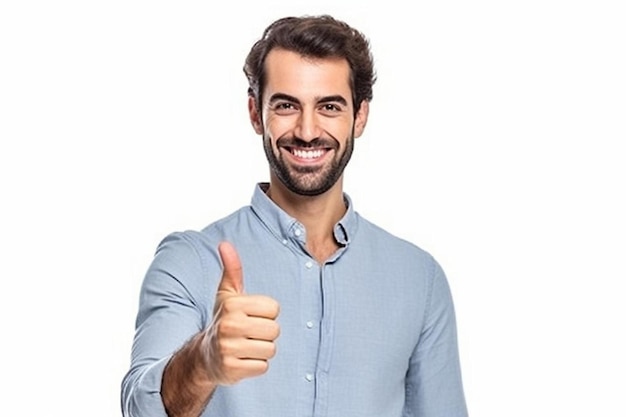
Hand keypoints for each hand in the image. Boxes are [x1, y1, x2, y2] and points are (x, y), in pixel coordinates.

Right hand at [203, 241, 279, 384]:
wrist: (204, 356)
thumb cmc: (223, 320)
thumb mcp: (227, 294)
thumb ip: (232, 269)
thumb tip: (224, 244)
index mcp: (233, 304)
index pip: (274, 308)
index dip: (266, 314)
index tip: (251, 316)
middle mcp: (229, 325)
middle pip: (274, 330)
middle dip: (265, 333)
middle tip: (248, 333)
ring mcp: (229, 348)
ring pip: (270, 349)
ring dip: (261, 350)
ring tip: (246, 346)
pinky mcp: (232, 369)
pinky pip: (263, 366)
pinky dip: (256, 365)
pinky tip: (242, 360)